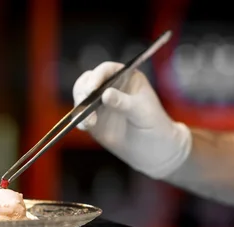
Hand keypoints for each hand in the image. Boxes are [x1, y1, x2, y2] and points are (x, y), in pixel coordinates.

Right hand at [72, 62, 191, 178]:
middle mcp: (109, 87)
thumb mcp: (142, 111)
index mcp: (125, 77)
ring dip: (80, 107)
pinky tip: (84, 127)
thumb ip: (123, 102)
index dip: (97, 76)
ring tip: (90, 122)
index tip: (92, 89)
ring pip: (81, 97)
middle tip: (84, 103)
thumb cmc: (153, 124)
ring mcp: (99, 103)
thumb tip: (105, 94)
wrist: (152, 149)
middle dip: (83, 91)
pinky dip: (79, 120)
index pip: (106, 70)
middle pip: (88, 81)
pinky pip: (81, 116)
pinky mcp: (93, 120)